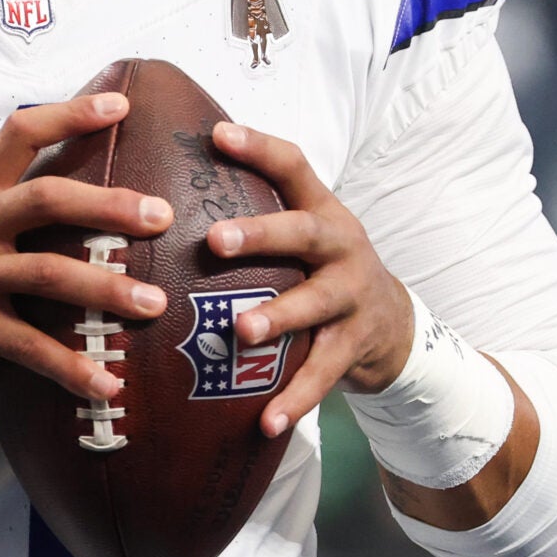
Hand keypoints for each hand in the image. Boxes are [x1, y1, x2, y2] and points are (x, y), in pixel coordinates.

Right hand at [0, 92, 173, 401]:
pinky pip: (30, 347)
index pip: (21, 133)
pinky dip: (71, 368)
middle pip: (46, 200)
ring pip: (48, 274)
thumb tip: (88, 185)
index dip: (70, 114)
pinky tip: (107, 384)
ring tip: (154, 304)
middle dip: (109, 207)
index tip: (122, 105)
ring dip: (107, 290)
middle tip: (161, 217)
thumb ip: (9, 196)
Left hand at [205, 121, 414, 438]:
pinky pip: (323, 374)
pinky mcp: (355, 346)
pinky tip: (266, 421)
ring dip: (279, 317)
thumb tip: (162, 189)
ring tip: (243, 332)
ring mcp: (352, 297)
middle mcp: (341, 246)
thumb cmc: (320, 270)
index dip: (259, 148)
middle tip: (215, 240)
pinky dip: (295, 399)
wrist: (394, 325)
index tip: (217, 135)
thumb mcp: (302, 234)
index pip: (294, 166)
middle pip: (305, 232)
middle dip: (262, 234)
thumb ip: (254, 211)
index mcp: (322, 211)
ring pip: (316, 305)